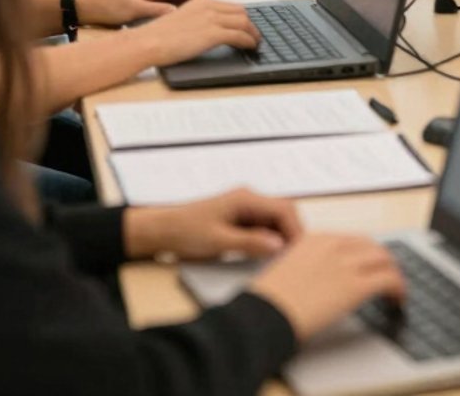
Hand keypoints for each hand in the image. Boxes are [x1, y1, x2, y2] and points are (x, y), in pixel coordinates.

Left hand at [75, 0, 206, 26]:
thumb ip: (156, 10)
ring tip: (201, 23)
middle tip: (208, 18)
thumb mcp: (135, 9)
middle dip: (203, 2)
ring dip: (196, 8)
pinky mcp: (163, 2)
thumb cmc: (115, 6)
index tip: (207, 10)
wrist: (100, 9)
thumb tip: (176, 13)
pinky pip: (182, 5)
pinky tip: (188, 24)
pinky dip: (188, 12)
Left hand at [126, 188, 301, 260]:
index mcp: (246, 198)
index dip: (295, 230)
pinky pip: (262, 226)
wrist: (161, 231)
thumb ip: (250, 243)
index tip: (299, 253)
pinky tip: (265, 255)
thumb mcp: (219, 242)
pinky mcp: (238, 218)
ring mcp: (244, 207)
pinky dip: (268, 239)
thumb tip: (279, 245)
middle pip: (283, 212)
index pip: (284, 209)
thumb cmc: (186, 234)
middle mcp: (249, 198)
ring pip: (274, 220)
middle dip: (291, 233)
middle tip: (294, 258)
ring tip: (281, 260)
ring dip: (280, 237)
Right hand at [133, 0, 259, 66]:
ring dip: (253, 32)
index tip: (245, 25)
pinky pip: (240, 35)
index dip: (240, 16)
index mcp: (200, 1)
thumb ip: (196, 19)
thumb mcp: (180, 20)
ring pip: (244, 22)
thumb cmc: (157, 36)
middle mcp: (209, 6)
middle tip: (253, 34)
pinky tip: (250, 46)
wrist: (147, 42)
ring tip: (255, 42)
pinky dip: (249, 41)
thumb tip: (208, 30)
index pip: (229, 5)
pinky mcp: (213, 33)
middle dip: (249, 23)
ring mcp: (212, 18)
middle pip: (240, 11)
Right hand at [250, 233, 406, 341]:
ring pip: (385, 260)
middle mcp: (334, 246)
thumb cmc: (266, 301)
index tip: (368, 265)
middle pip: (372, 246)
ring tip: (396, 289)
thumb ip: (306, 267)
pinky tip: (398, 299)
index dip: (365, 254)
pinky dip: (398, 288)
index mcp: (315, 239)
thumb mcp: (286, 270)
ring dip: (394, 273)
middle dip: (382, 261)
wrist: (263, 315)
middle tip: (387, 276)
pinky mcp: (356, 286)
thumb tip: (316, 281)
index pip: (352, 240)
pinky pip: (389, 280)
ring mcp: (347, 264)